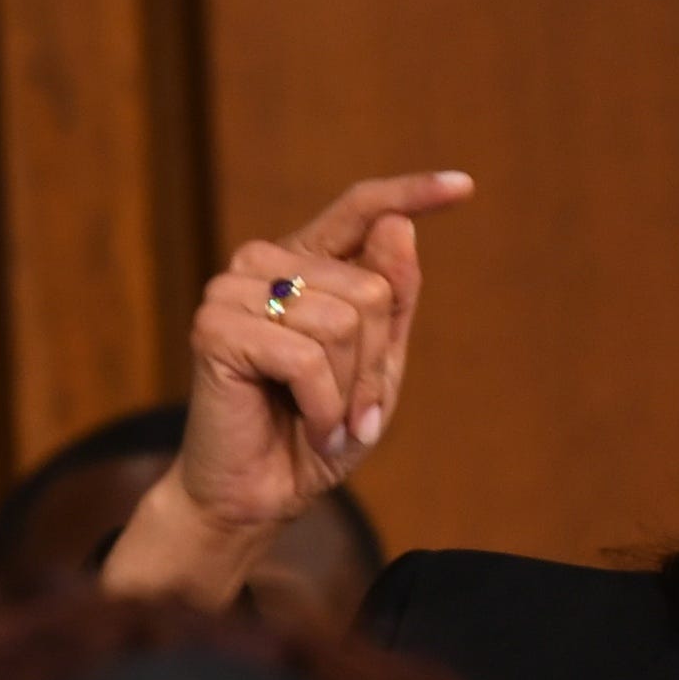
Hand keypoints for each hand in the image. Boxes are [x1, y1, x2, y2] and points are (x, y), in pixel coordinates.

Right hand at [103, 170, 471, 603]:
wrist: (259, 493)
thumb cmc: (318, 429)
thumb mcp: (377, 365)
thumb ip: (393, 300)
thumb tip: (398, 225)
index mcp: (304, 263)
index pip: (360, 209)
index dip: (411, 193)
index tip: (464, 186)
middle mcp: (262, 264)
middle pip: (370, 288)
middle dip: (375, 363)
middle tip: (353, 409)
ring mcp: (231, 291)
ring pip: (343, 321)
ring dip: (350, 389)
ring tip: (327, 421)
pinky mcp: (214, 329)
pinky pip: (305, 357)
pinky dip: (323, 405)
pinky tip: (310, 426)